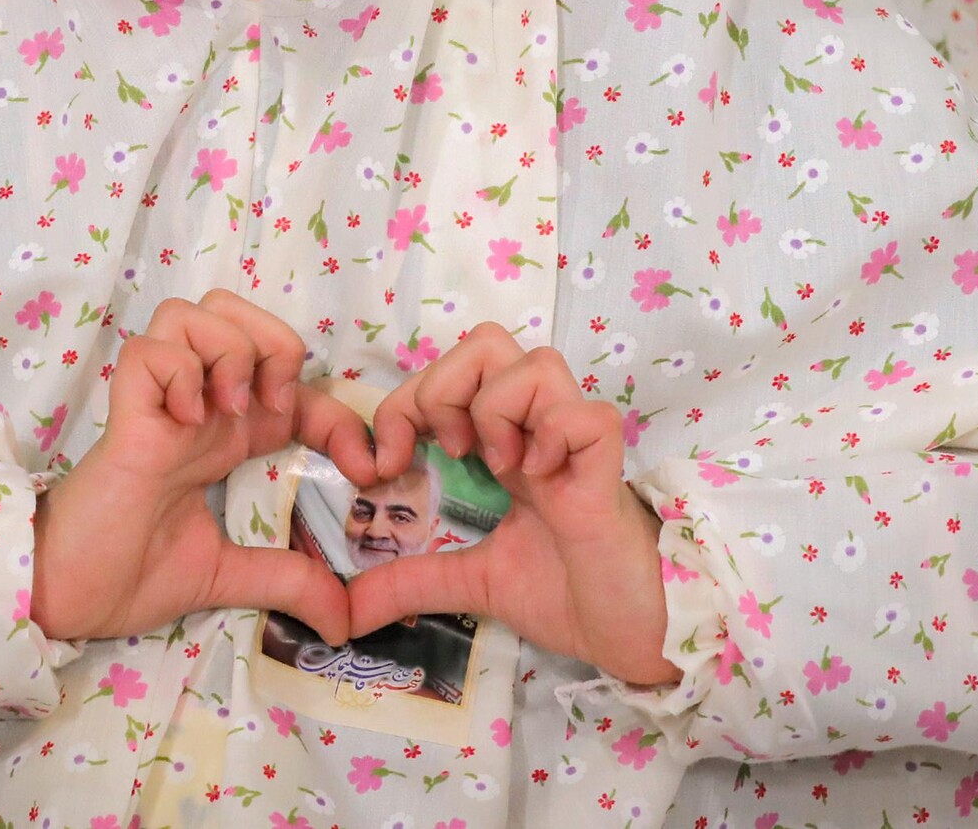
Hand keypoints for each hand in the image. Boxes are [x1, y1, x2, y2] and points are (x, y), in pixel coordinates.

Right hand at [31, 290, 376, 643]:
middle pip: (235, 310)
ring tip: (228, 409)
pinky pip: (149, 352)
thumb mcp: (226, 577)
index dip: (340, 413)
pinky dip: (178, 372)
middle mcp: (195, 407)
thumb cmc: (128, 575)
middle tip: (275, 409)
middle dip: (274, 341)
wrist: (64, 599)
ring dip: (227, 348)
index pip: (293, 384)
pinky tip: (187, 421)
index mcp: (223, 436)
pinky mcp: (125, 419)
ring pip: (193, 310)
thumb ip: (285, 582)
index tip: (368, 469)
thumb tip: (346, 620)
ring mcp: (159, 406)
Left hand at [347, 324, 678, 686]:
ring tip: (500, 465)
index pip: (446, 374)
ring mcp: (574, 441)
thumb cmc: (566, 594)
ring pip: (535, 360)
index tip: (382, 465)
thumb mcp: (471, 582)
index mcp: (502, 442)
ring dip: (498, 407)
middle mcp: (535, 428)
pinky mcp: (608, 467)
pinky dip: (555, 437)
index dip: (403, 402)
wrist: (630, 635)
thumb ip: (411, 582)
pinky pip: (586, 414)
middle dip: (444, 387)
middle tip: (447, 452)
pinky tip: (544, 482)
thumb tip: (347, 610)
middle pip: (487, 341)